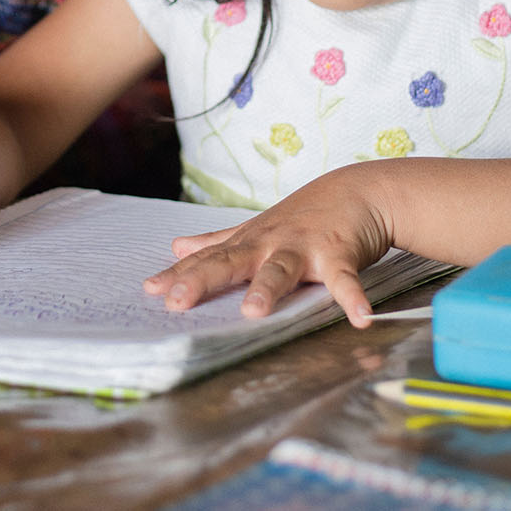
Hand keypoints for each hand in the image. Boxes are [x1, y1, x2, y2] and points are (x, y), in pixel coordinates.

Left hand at [141, 169, 391, 327]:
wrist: (357, 191)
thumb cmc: (303, 215)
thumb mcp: (256, 228)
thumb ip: (217, 240)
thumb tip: (177, 246)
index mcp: (249, 242)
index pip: (208, 260)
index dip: (179, 274)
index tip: (150, 290)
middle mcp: (270, 244)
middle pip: (231, 262)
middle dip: (203, 280)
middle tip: (177, 300)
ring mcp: (304, 248)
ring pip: (281, 269)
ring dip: (268, 289)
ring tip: (253, 312)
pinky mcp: (340, 254)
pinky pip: (345, 281)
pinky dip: (353, 299)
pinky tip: (360, 319)